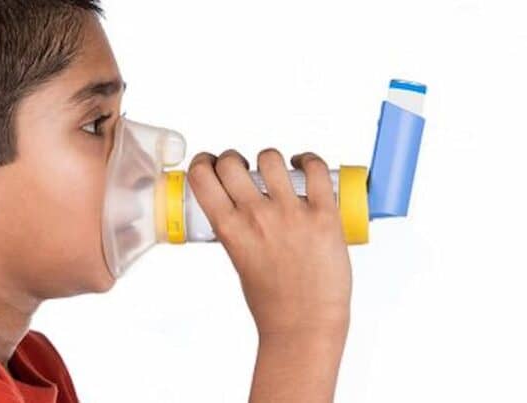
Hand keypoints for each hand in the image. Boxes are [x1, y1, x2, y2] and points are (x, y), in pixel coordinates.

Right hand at [187, 148, 351, 337]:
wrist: (305, 326)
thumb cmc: (273, 302)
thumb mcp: (238, 260)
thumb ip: (236, 230)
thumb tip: (239, 205)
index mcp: (230, 230)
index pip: (202, 176)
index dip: (204, 162)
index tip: (210, 163)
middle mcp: (256, 216)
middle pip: (231, 161)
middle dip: (233, 159)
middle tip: (243, 168)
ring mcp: (291, 213)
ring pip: (270, 157)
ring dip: (269, 159)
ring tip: (276, 169)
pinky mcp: (323, 215)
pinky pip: (316, 169)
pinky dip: (309, 160)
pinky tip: (305, 165)